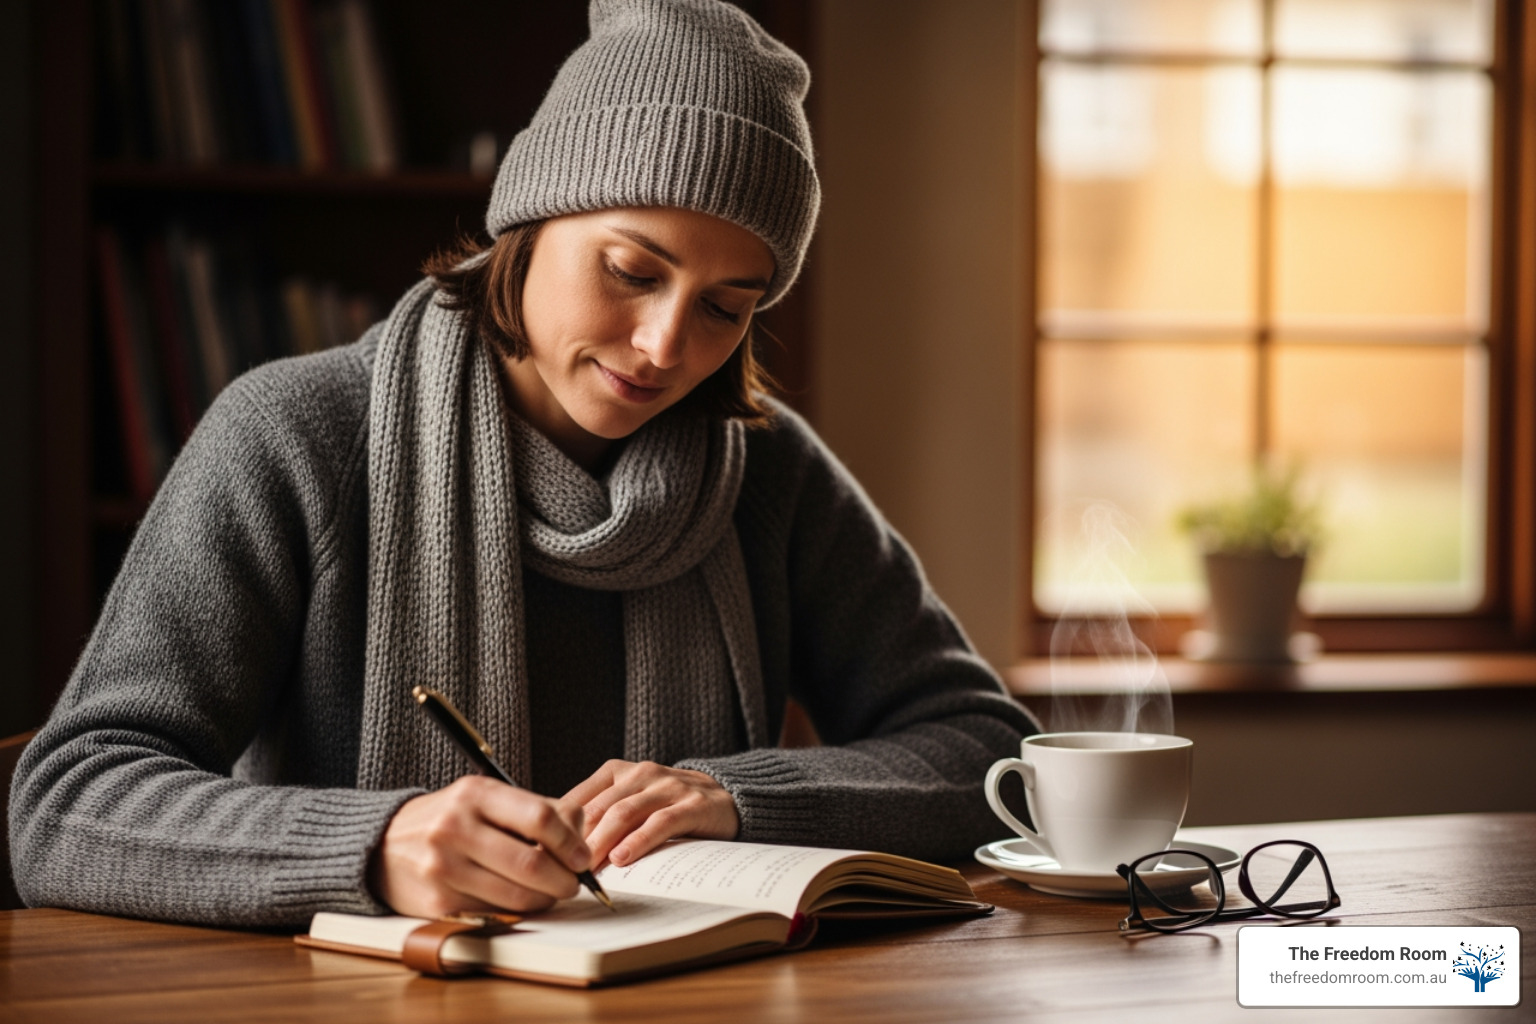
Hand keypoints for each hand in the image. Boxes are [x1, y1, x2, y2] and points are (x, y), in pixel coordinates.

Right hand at [370, 775, 591, 917]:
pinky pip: (494, 913)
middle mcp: (456, 827)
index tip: (582, 857)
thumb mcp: (486, 799)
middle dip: (564, 879)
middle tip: (574, 883)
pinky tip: (519, 901)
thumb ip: (535, 810)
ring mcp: (443, 866)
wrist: (383, 845)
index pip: (540, 817)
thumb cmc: (449, 819)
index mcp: (475, 794)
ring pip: (516, 895)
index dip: (570, 842)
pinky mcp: (437, 902)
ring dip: (545, 899)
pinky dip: (516, 912)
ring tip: (550, 893)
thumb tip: (580, 833)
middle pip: (531, 862)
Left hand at [563, 760, 738, 867]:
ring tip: (584, 869)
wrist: (726, 798)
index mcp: (617, 772)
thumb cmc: (667, 806)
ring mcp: (667, 787)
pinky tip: (622, 859)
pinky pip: (659, 823)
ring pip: (624, 814)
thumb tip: (552, 846)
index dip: (557, 828)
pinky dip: (638, 842)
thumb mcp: (630, 802)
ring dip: (601, 843)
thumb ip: (597, 816)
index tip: (542, 855)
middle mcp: (640, 774)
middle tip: (557, 870)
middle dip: (574, 841)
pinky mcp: (691, 805)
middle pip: (597, 809)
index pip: (578, 799)